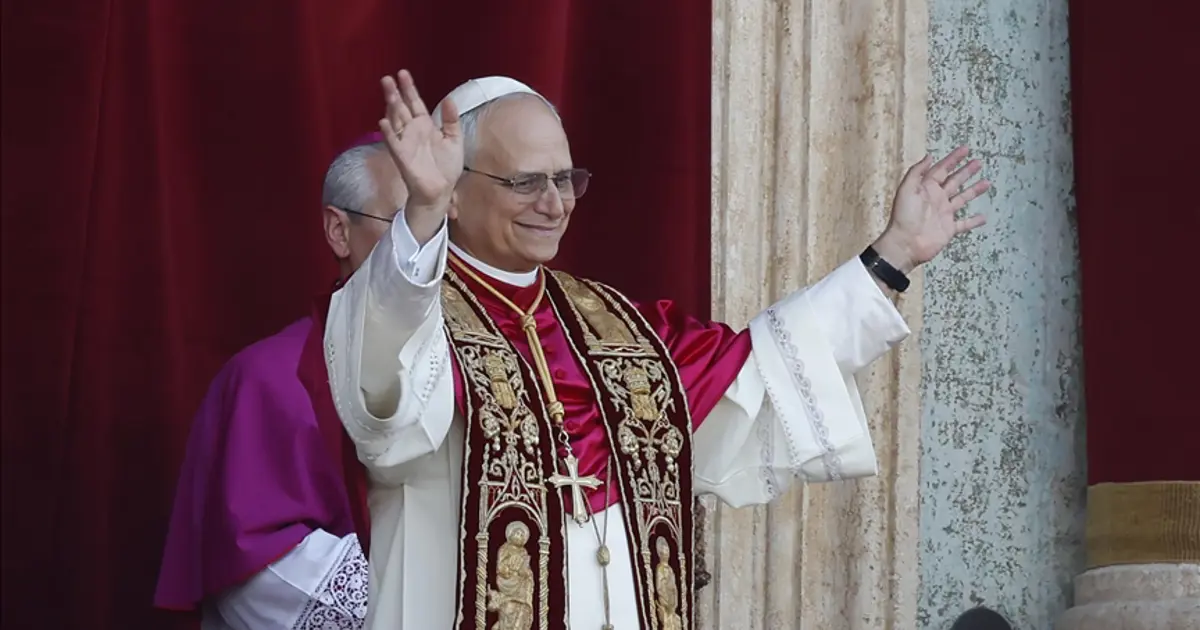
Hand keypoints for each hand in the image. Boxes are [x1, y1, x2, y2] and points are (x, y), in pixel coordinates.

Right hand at [378, 70, 462, 209]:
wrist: (441, 191)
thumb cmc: (446, 168)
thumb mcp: (454, 140)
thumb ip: (451, 120)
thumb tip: (448, 99)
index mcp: (425, 125)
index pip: (415, 102)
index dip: (409, 88)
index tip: (403, 73)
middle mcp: (413, 131)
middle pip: (401, 107)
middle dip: (395, 92)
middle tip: (388, 77)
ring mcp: (406, 143)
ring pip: (395, 120)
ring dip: (390, 106)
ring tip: (387, 90)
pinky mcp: (402, 156)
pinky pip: (393, 142)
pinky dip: (388, 133)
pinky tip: (383, 122)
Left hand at [873, 146, 991, 272]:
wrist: (905, 244)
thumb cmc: (903, 216)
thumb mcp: (906, 189)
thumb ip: (917, 172)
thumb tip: (929, 156)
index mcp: (926, 188)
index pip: (942, 169)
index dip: (953, 159)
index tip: (965, 149)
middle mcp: (937, 199)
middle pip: (954, 181)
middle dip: (966, 171)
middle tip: (978, 162)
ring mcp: (944, 214)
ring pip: (962, 199)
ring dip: (974, 191)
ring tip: (986, 182)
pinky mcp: (949, 229)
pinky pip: (964, 224)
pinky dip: (974, 221)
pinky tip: (984, 217)